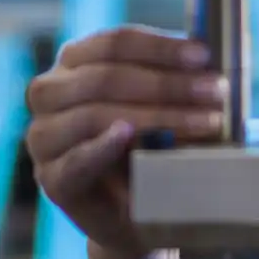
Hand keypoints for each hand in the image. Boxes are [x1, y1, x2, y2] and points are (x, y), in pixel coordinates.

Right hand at [25, 25, 225, 257]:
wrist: (137, 215)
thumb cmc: (151, 148)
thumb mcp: (161, 105)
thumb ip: (174, 78)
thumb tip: (207, 55)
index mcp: (75, 62)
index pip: (114, 43)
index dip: (160, 47)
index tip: (203, 56)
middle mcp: (50, 92)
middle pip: (105, 77)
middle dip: (166, 84)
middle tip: (214, 92)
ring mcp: (44, 135)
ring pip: (93, 114)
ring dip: (154, 116)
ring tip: (202, 123)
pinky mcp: (52, 177)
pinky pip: (76, 160)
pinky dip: (102, 147)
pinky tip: (127, 136)